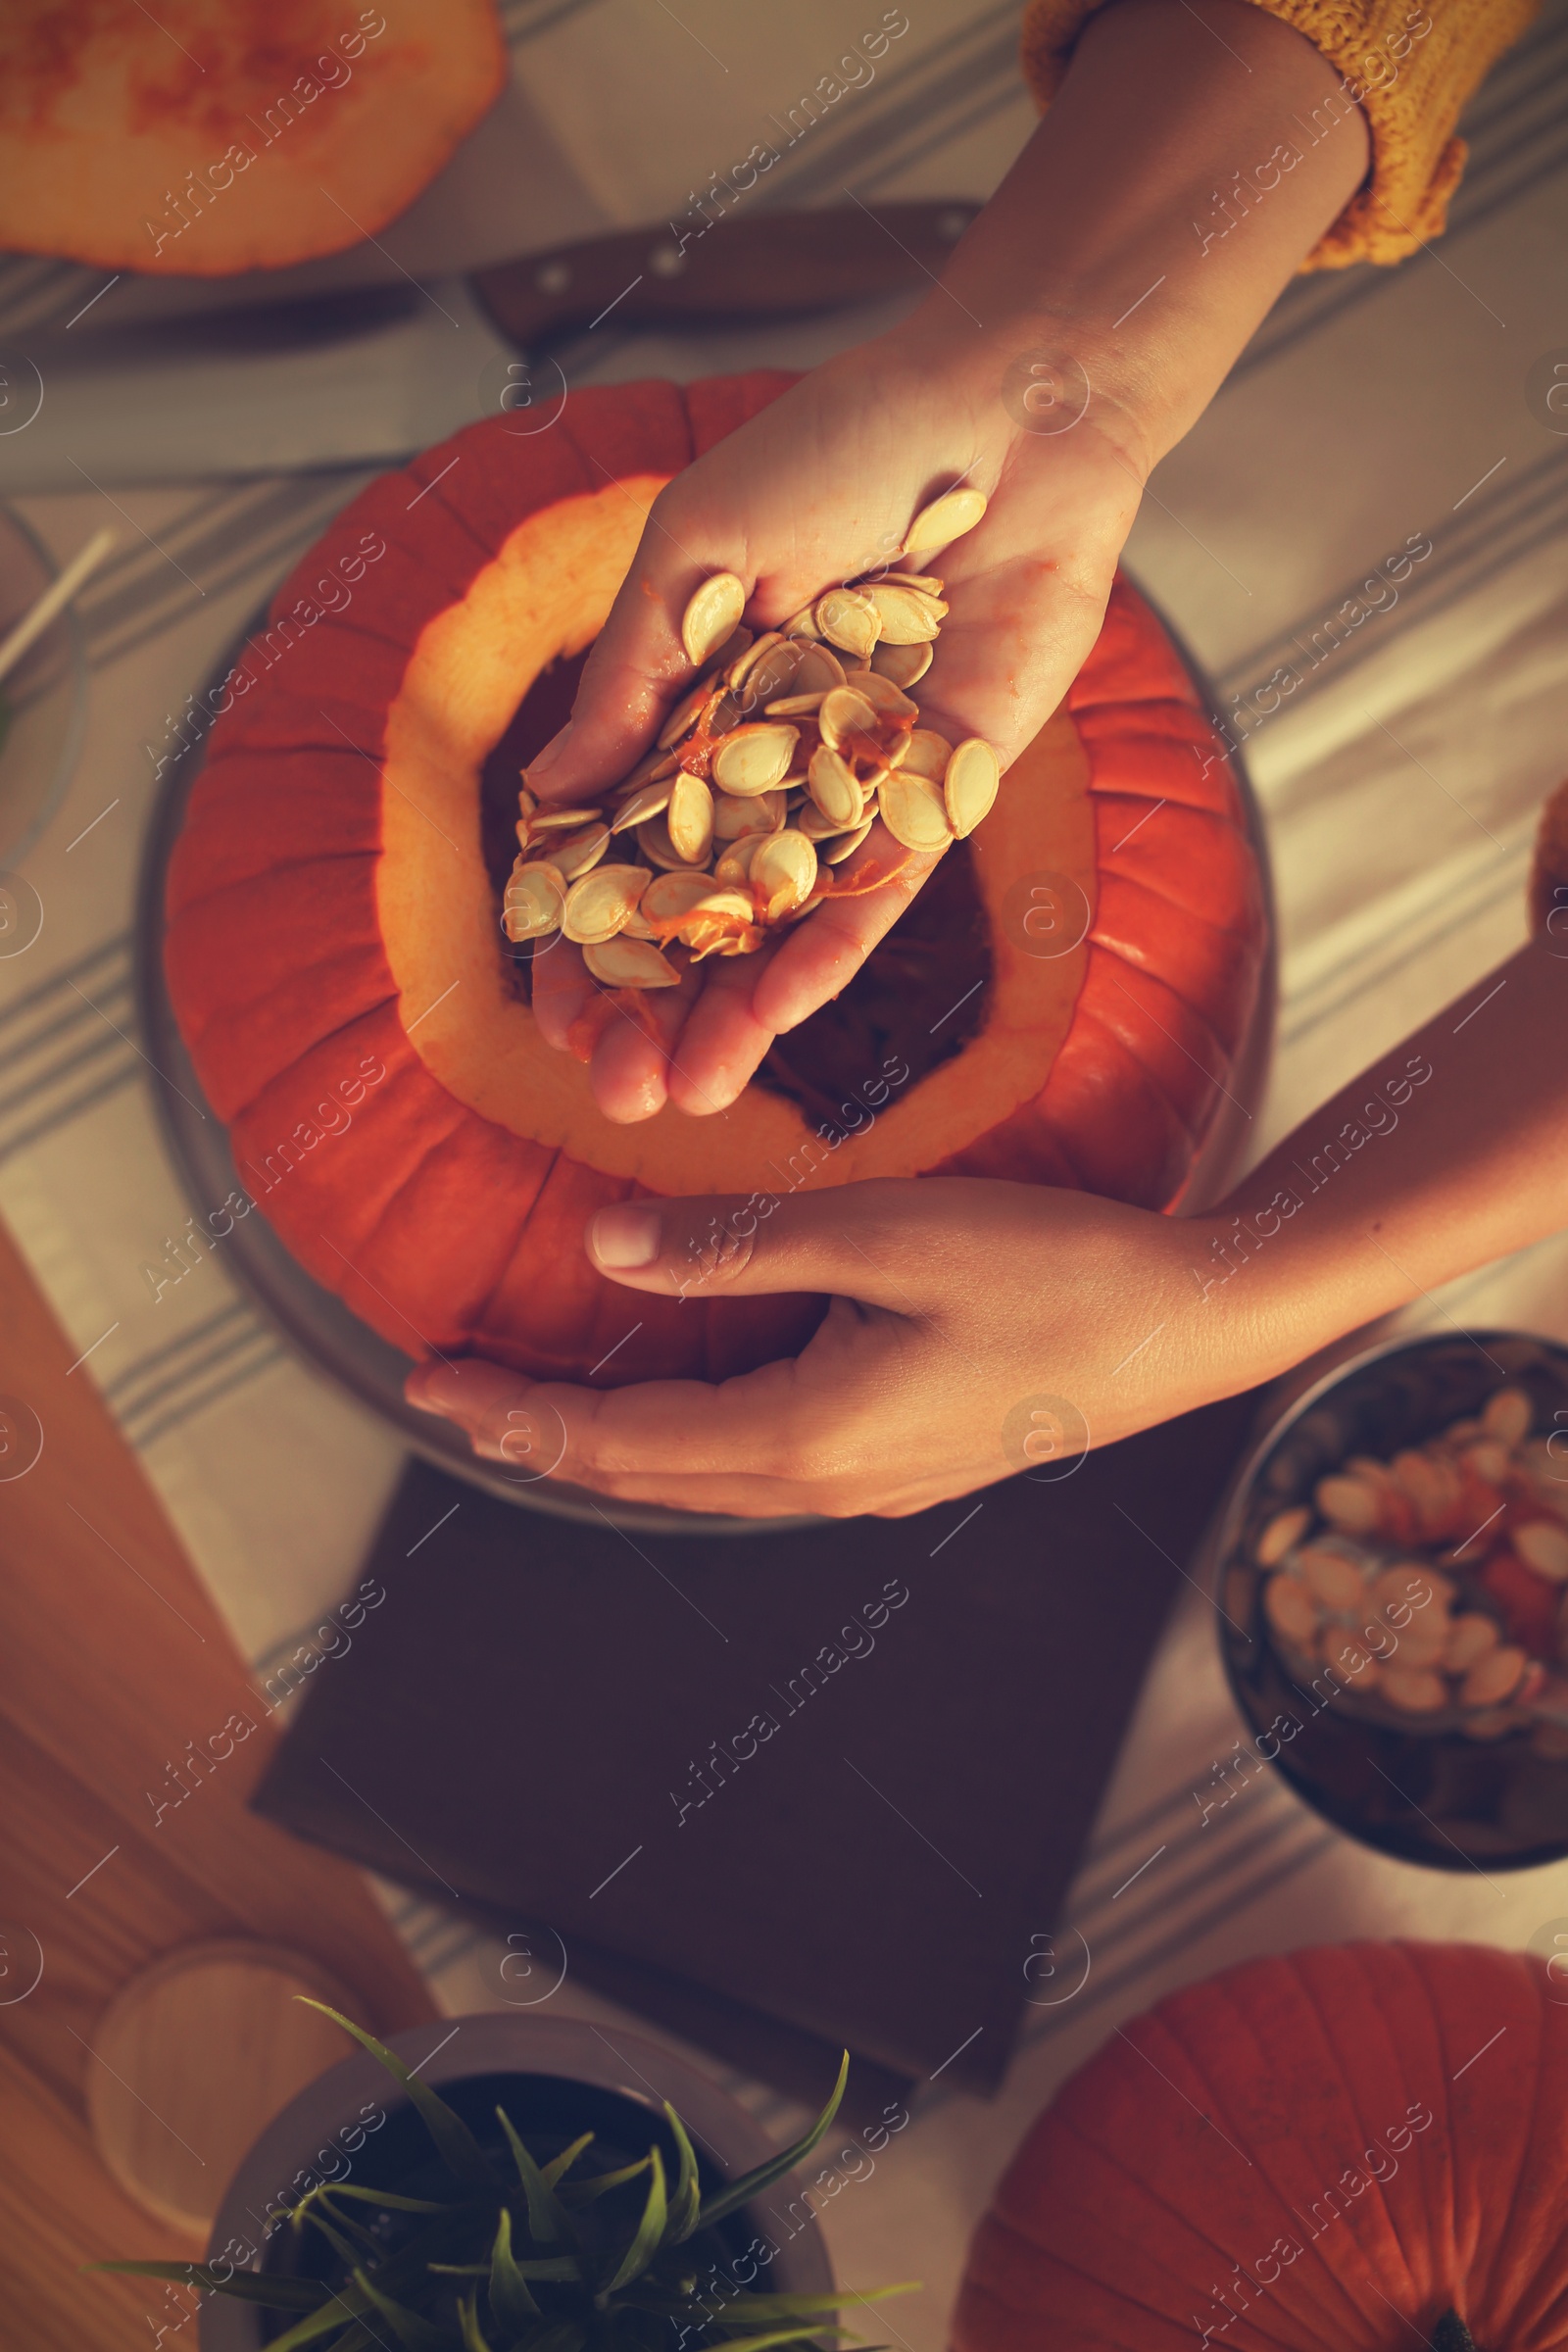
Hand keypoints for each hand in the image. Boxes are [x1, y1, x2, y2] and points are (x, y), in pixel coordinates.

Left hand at [404, 1178, 1224, 1519]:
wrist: (1188, 1330)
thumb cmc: (1053, 1270)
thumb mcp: (889, 1234)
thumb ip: (739, 1245)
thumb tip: (605, 1245)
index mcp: (808, 1433)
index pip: (619, 1437)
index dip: (516, 1413)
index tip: (430, 1381)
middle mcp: (824, 1481)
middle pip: (643, 1474)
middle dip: (536, 1439)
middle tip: (447, 1397)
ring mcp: (866, 1486)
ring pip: (695, 1479)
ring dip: (601, 1447)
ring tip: (527, 1415)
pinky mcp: (899, 1464)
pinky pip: (751, 1468)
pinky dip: (676, 1443)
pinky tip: (666, 1413)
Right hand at [521, 0, 1369, 1126]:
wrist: (1004, 411)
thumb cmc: (839, 448)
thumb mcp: (697, 554)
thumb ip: (632, 683)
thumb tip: (549, 803)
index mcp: (694, 706)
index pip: (623, 848)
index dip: (584, 934)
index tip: (548, 1009)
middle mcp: (770, 761)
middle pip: (699, 911)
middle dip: (652, 1004)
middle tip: (612, 1086)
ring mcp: (855, 784)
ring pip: (783, 924)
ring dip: (734, 1011)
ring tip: (684, 1095)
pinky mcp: (942, 791)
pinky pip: (882, 891)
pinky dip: (830, 951)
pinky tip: (777, 1019)